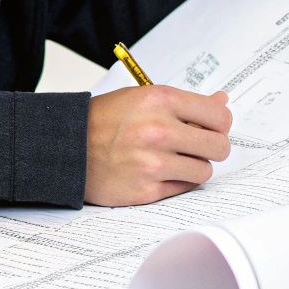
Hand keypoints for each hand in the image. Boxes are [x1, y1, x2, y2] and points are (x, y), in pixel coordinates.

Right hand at [84, 86, 232, 205]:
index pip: (219, 116)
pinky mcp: (145, 190)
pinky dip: (176, 181)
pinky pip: (183, 188)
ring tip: (173, 158)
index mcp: (160, 100)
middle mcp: (158, 131)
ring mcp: (152, 163)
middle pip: (219, 146)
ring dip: (194, 166)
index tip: (211, 126)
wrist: (66, 147)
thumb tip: (221, 101)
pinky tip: (158, 171)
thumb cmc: (105, 120)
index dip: (219, 123)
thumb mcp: (143, 98)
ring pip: (204, 171)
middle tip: (197, 146)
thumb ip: (186, 104)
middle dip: (212, 147)